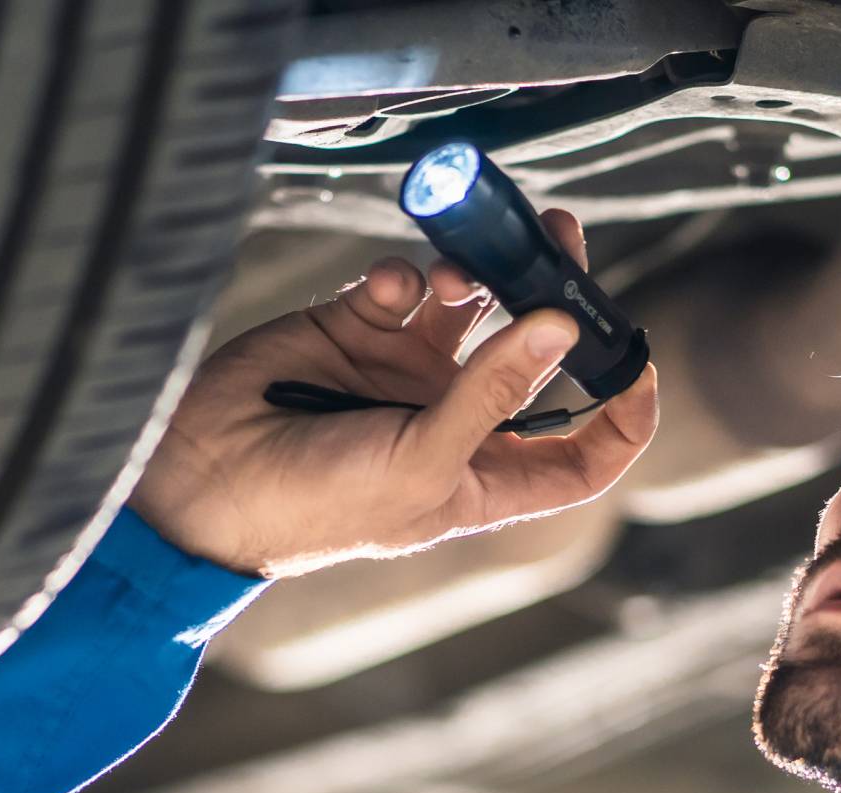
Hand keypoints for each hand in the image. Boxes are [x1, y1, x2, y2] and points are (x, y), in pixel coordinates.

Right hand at [130, 209, 660, 577]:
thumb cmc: (317, 506)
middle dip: (554, 298)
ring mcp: (406, 373)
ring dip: (477, 275)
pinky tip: (392, 287)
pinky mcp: (356, 331)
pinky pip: (403, 285)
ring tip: (459, 268)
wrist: (205, 482)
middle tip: (560, 238)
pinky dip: (406, 275)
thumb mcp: (421, 461)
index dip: (623, 409)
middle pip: (535, 353)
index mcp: (484, 476)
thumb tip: (563, 324)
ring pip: (472, 303)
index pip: (584, 451)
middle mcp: (454, 420)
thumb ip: (490, 393)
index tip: (635, 353)